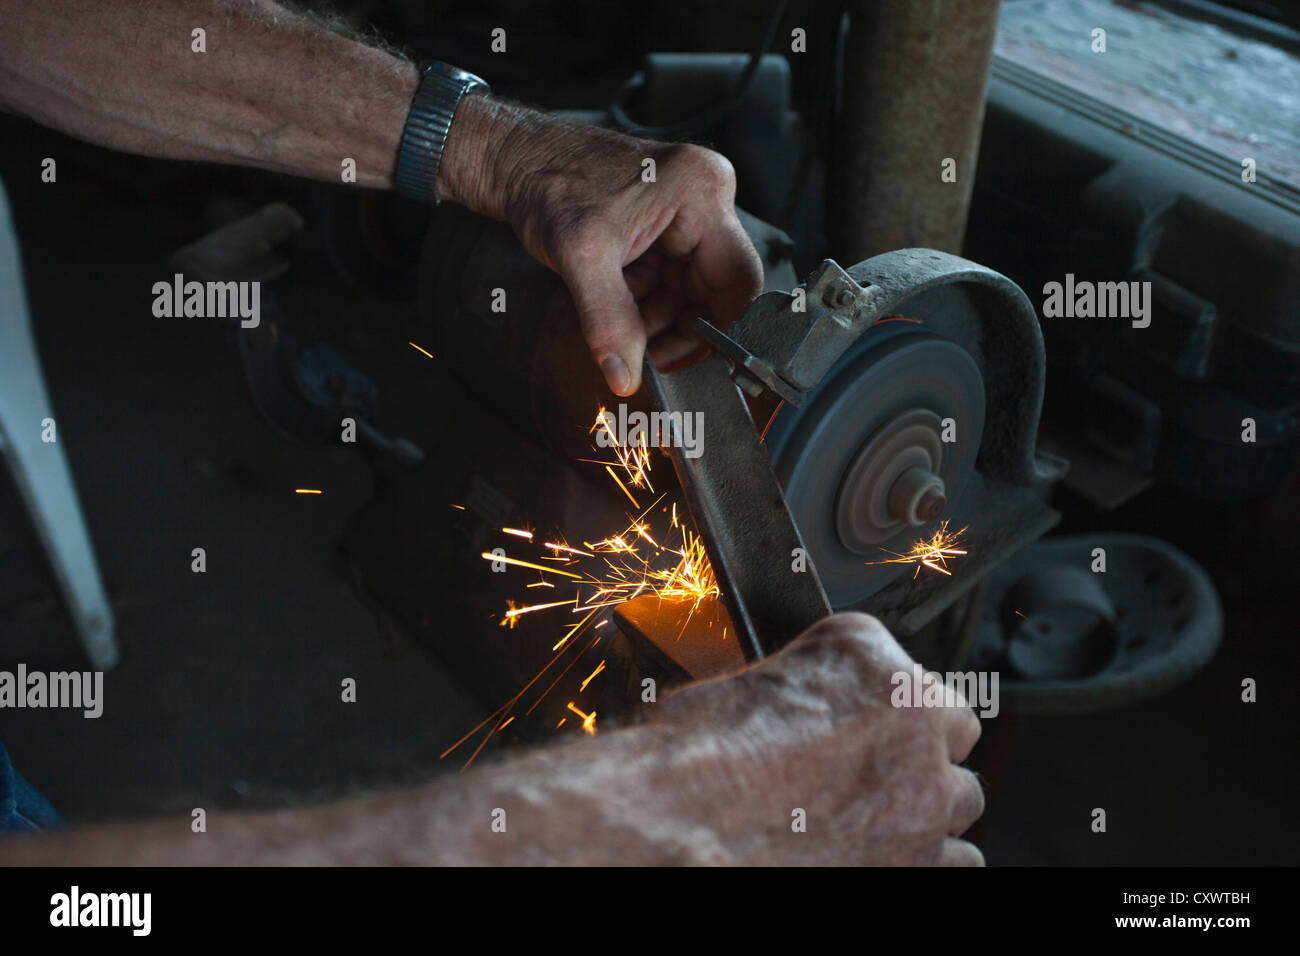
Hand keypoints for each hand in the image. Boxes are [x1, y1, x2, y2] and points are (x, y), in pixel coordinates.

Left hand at [439, 95, 763, 395]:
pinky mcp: (665, 229)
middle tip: (645, 358)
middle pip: (716, 290)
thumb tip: (625, 375)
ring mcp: (686, 215)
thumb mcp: (581, 257)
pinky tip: (620, 314)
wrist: (517, 162)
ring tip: (623, 335)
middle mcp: (704, 200)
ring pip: (691, 293)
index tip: (690, 361)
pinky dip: (646, 307)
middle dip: (681, 329)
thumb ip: (608, 320)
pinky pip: (670, 283)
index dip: (719, 328)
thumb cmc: (549, 183)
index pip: (739, 280)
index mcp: (701, 193)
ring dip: (659, 322)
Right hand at [647, 612, 986, 864]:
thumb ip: (815, 688)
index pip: (916, 675)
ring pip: (964, 799)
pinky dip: (929, 857)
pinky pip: (960, 861)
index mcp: (870, 659)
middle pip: (955, 732)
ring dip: (929, 804)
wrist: (676, 820)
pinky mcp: (919, 862)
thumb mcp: (755, 679)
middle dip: (920, 751)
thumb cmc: (693, 756)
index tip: (872, 723)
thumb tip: (825, 708)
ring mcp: (923, 797)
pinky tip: (884, 852)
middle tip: (873, 769)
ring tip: (879, 816)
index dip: (892, 708)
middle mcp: (913, 723)